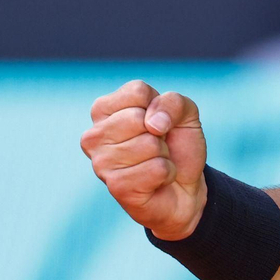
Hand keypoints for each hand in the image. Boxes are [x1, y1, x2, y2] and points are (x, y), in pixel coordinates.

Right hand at [80, 79, 206, 240]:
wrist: (185, 187)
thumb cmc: (177, 145)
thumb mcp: (185, 114)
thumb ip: (173, 102)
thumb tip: (153, 123)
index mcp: (104, 109)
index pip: (137, 92)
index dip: (159, 106)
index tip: (158, 122)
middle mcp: (94, 136)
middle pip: (138, 118)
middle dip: (161, 132)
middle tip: (157, 145)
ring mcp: (101, 163)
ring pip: (149, 144)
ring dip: (164, 155)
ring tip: (155, 162)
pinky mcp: (116, 186)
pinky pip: (157, 168)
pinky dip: (167, 172)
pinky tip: (156, 180)